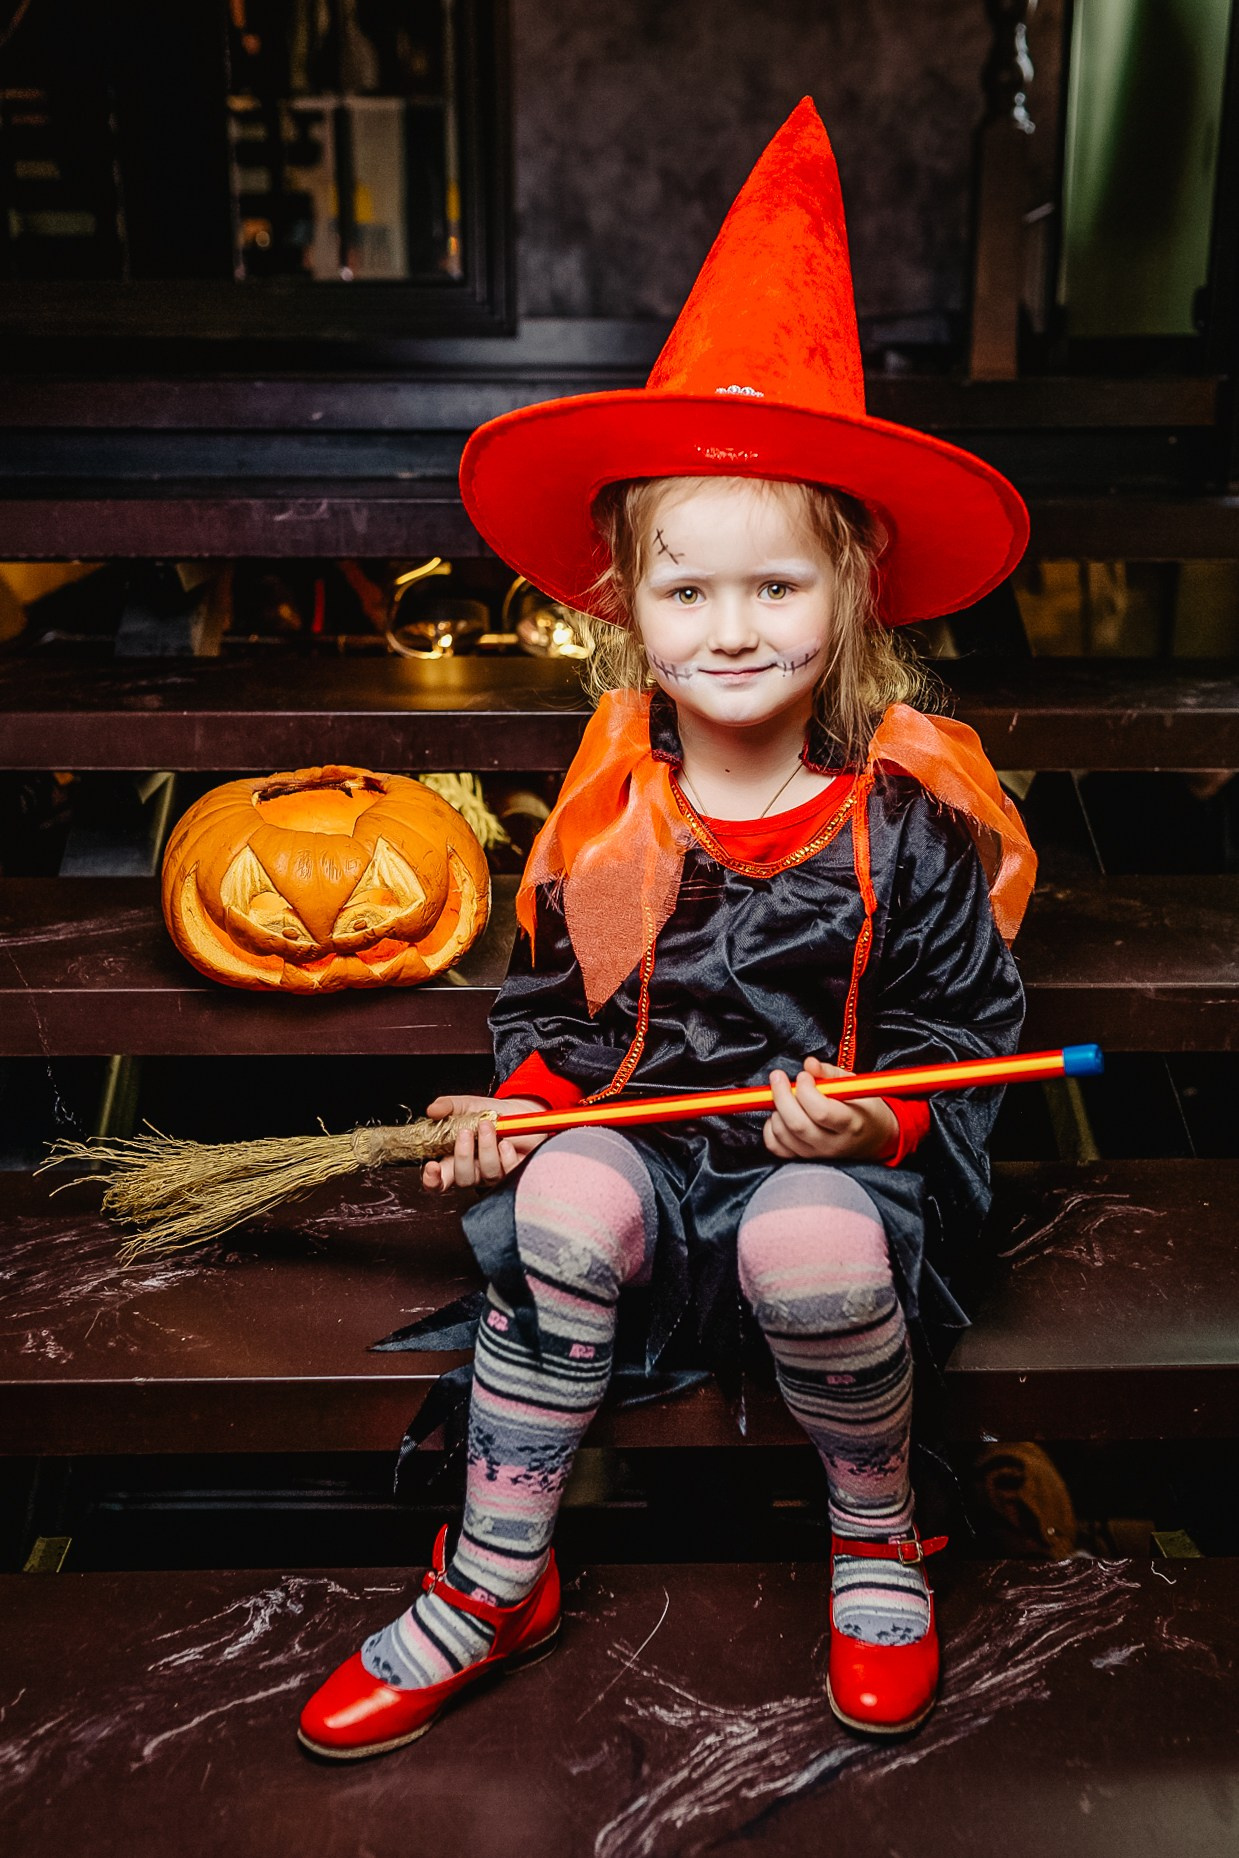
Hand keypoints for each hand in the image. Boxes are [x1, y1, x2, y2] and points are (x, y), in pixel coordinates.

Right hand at [420, 1095, 548, 1192]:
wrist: (521, 1111)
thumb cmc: (490, 1113)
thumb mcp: (466, 1105)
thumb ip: (447, 1107)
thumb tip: (432, 1110)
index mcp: (456, 1158)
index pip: (439, 1180)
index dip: (432, 1179)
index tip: (432, 1167)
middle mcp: (475, 1170)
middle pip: (463, 1179)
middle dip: (462, 1156)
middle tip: (466, 1132)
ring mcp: (495, 1173)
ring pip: (488, 1174)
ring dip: (486, 1149)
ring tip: (488, 1126)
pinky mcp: (515, 1171)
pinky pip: (510, 1172)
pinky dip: (507, 1157)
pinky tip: (506, 1143)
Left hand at [763, 1055, 897, 1162]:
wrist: (874, 1139)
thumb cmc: (864, 1109)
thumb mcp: (855, 1086)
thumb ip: (830, 1073)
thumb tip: (809, 1064)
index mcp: (851, 1123)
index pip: (821, 1112)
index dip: (806, 1090)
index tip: (804, 1076)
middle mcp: (833, 1143)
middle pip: (797, 1124)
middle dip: (781, 1095)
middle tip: (778, 1076)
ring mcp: (817, 1154)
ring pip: (783, 1134)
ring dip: (777, 1109)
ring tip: (784, 1095)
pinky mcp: (803, 1158)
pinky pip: (776, 1147)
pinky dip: (770, 1128)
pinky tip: (779, 1114)